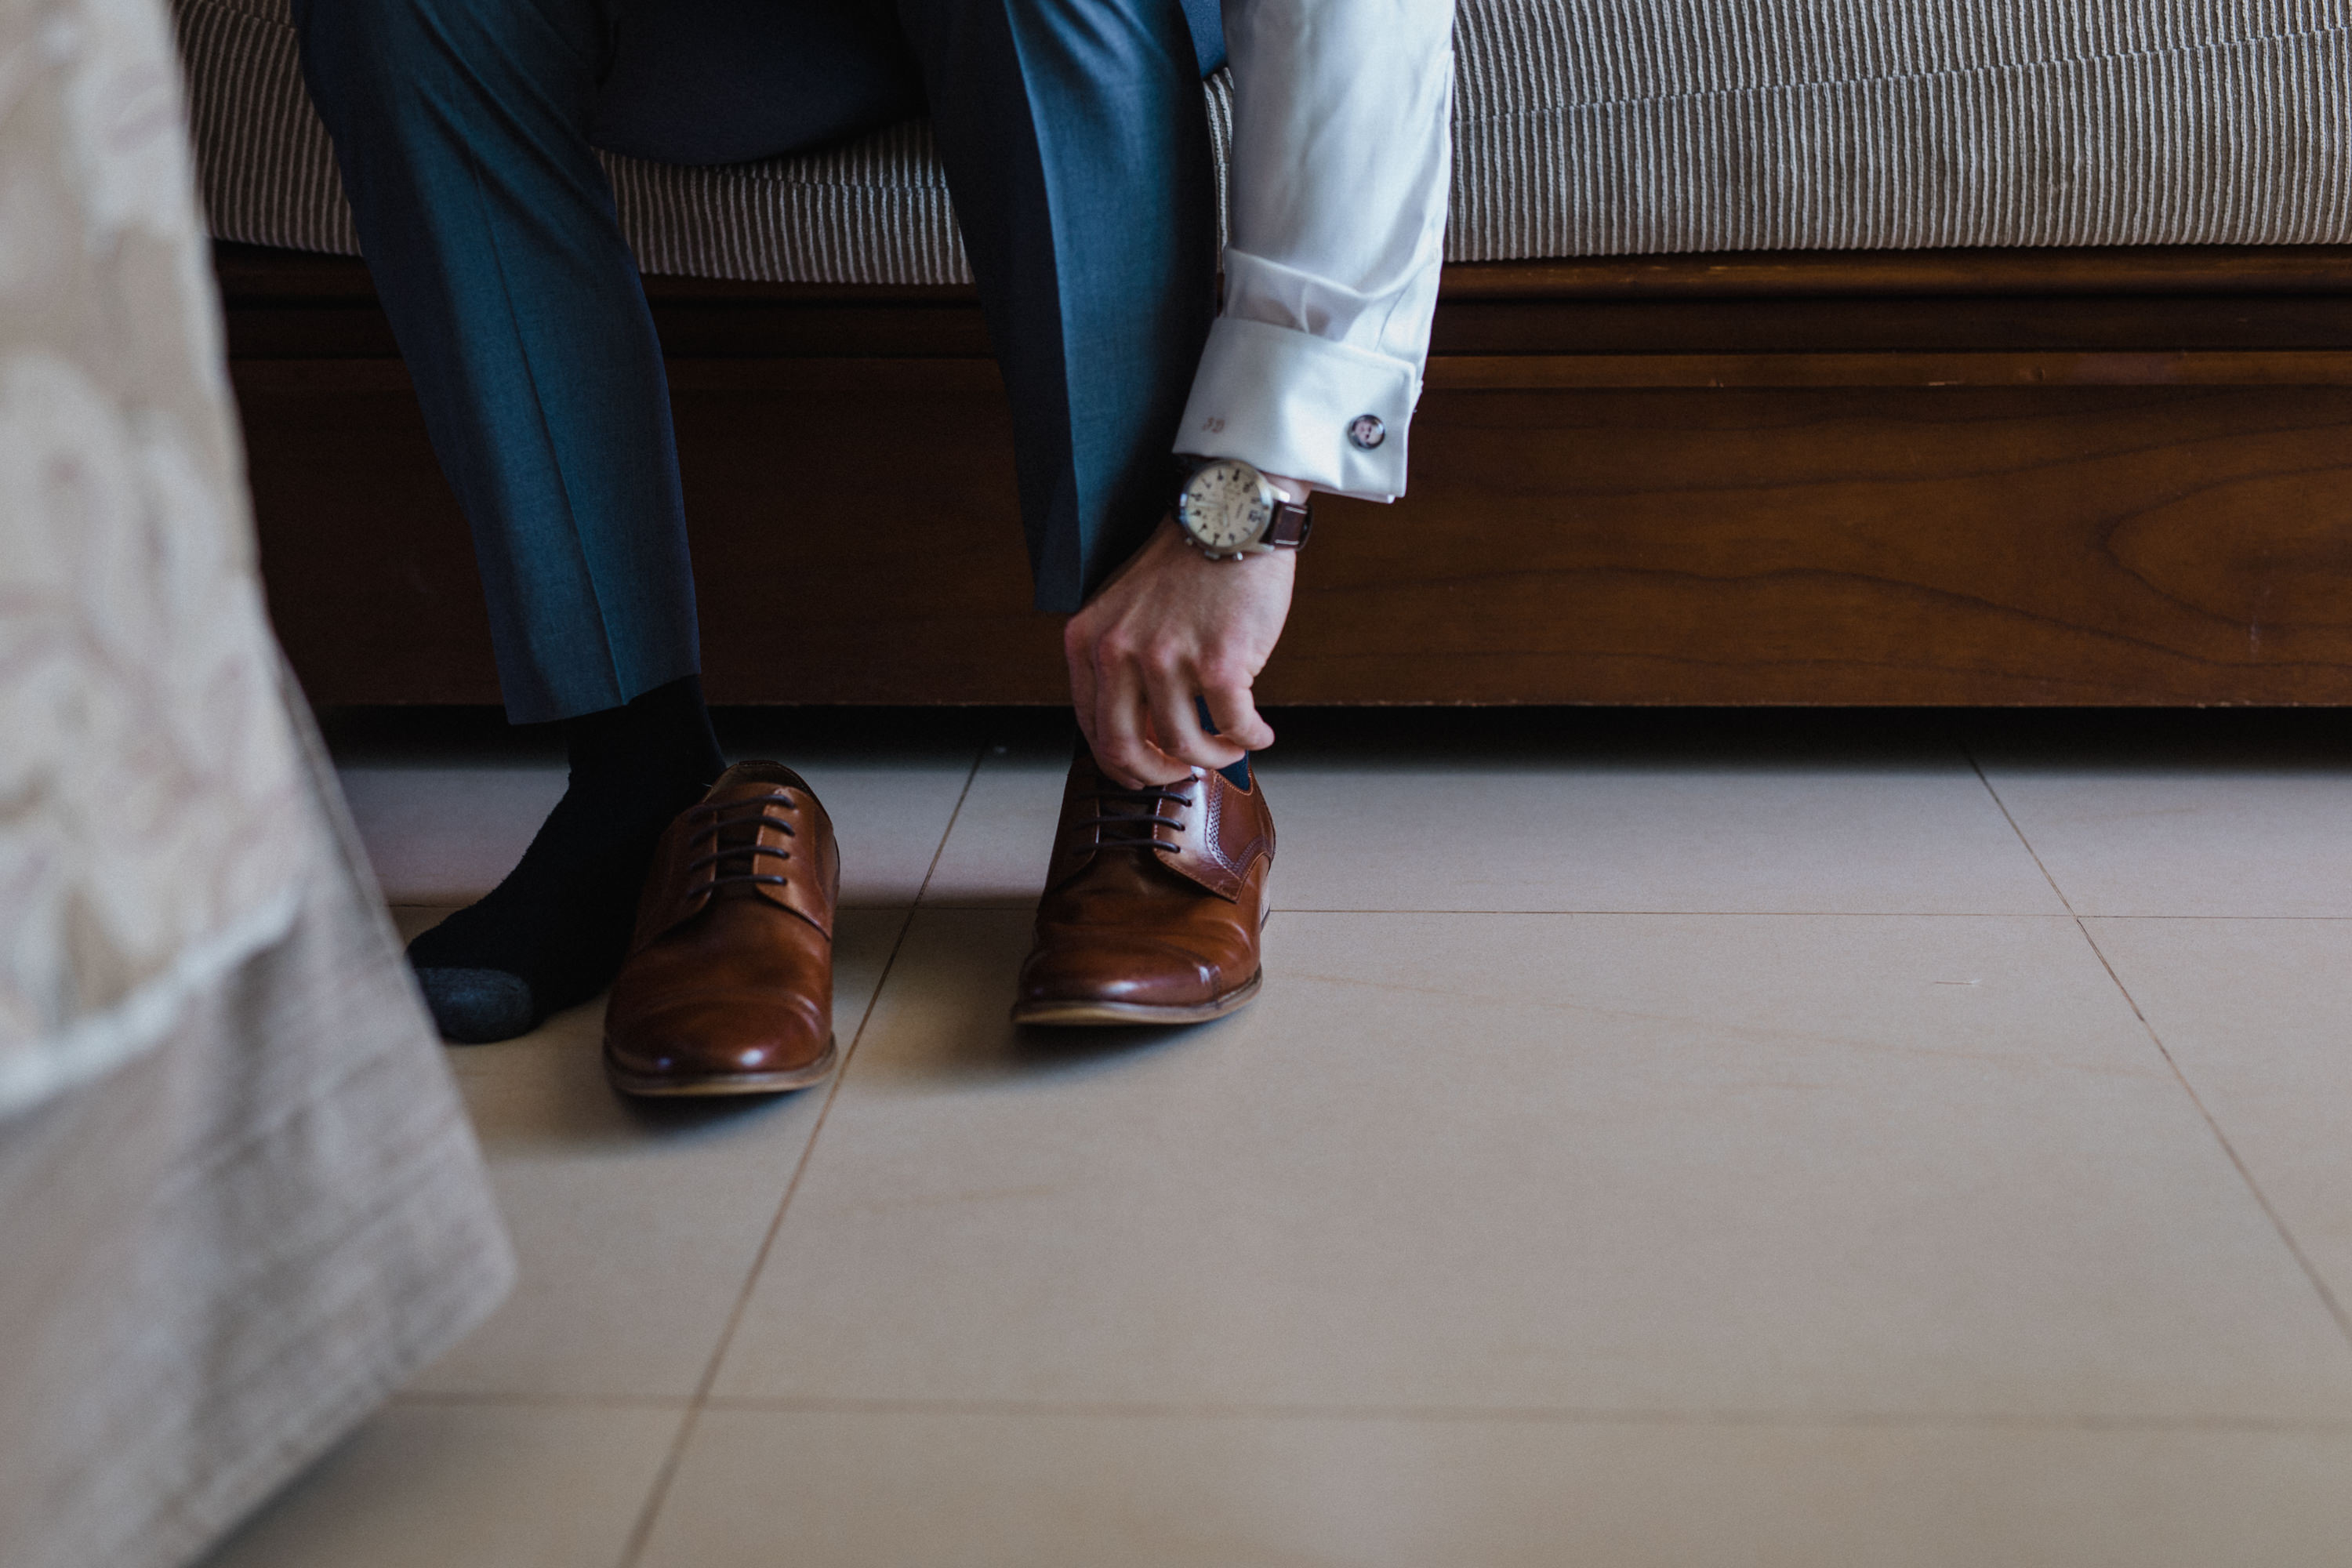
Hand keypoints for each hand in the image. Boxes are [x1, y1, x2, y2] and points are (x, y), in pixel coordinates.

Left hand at [1065, 515, 1295, 787]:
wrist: (1230, 516)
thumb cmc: (1186, 563)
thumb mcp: (1126, 608)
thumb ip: (1121, 662)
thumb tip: (1144, 732)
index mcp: (1089, 640)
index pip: (1092, 729)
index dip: (1122, 764)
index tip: (1146, 769)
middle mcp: (1119, 651)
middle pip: (1125, 750)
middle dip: (1157, 774)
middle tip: (1182, 772)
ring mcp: (1167, 657)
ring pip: (1184, 745)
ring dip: (1213, 757)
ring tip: (1231, 746)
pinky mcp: (1219, 662)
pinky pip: (1234, 725)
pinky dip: (1250, 738)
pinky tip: (1259, 733)